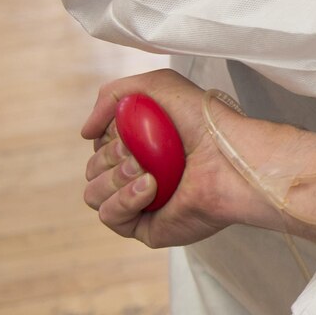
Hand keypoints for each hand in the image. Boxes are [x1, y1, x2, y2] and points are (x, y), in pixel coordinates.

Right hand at [81, 70, 250, 248]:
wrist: (229, 156)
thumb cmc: (204, 121)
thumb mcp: (156, 86)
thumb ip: (111, 95)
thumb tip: (85, 133)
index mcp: (140, 149)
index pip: (98, 148)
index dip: (105, 138)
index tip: (125, 131)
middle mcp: (138, 177)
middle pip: (91, 171)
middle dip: (110, 157)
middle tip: (139, 152)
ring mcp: (141, 205)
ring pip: (92, 194)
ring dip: (115, 177)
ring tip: (147, 169)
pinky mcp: (146, 228)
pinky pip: (109, 216)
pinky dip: (124, 198)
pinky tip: (151, 187)